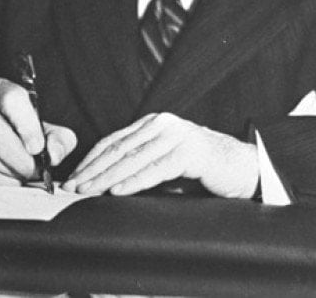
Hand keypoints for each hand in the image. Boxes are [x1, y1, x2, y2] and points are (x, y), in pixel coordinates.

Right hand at [0, 78, 77, 184]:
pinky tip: (6, 180)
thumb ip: (60, 140)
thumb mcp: (46, 129)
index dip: (26, 126)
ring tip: (22, 176)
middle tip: (33, 172)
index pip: (11, 100)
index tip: (37, 148)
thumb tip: (53, 155)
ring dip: (9, 174)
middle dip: (19, 160)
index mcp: (0, 90)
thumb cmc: (23, 132)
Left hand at [62, 113, 257, 197]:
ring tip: (88, 191)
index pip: (112, 142)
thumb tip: (103, 183)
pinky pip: (156, 169)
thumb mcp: (165, 164)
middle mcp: (162, 124)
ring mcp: (177, 135)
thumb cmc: (203, 170)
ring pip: (133, 159)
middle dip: (92, 170)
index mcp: (152, 124)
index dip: (90, 161)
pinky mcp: (190, 151)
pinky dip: (134, 181)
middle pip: (118, 149)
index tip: (71, 177)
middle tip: (72, 187)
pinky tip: (118, 191)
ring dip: (106, 178)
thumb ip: (140, 165)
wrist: (244, 169)